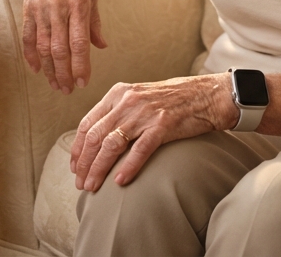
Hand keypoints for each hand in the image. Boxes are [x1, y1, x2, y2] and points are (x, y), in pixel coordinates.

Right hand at [21, 0, 106, 92]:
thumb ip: (95, 21)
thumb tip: (101, 46)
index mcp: (79, 3)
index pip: (79, 42)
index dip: (81, 65)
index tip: (84, 82)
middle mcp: (59, 7)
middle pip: (59, 49)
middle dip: (64, 74)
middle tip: (69, 90)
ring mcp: (41, 7)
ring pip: (43, 47)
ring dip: (49, 69)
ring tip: (56, 84)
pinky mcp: (28, 7)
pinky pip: (28, 36)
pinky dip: (31, 55)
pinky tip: (36, 69)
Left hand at [70, 74, 236, 191]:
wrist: (207, 95)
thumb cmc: (173, 99)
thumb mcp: (139, 97)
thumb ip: (119, 112)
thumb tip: (98, 139)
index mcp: (118, 93)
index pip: (88, 122)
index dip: (77, 148)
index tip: (73, 166)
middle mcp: (128, 100)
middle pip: (96, 136)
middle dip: (84, 163)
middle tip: (80, 183)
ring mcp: (145, 113)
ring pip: (112, 144)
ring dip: (99, 168)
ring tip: (92, 187)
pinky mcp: (163, 125)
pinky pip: (140, 149)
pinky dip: (128, 167)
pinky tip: (120, 182)